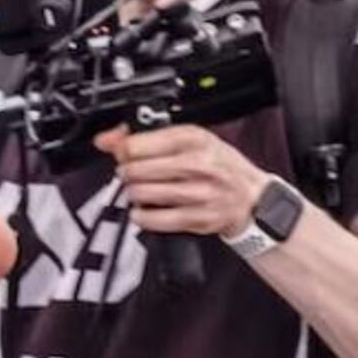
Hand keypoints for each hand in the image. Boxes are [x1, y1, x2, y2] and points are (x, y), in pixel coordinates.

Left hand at [95, 121, 270, 239]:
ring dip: (134, 194)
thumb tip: (105, 140)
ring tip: (139, 190)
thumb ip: (144, 137)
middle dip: (127, 173)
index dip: (122, 150)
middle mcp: (198, 164)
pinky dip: (142, 216)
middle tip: (131, 174)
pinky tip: (143, 211)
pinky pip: (156, 220)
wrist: (253, 198)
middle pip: (136, 169)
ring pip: (143, 193)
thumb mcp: (188, 140)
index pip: (137, 144)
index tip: (123, 154)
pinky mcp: (198, 218)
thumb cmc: (219, 166)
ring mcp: (199, 193)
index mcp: (193, 139)